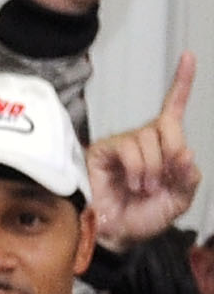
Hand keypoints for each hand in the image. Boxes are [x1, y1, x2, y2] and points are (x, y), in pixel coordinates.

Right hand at [89, 52, 200, 249]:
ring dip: (153, 168)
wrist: (117, 236)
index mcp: (164, 148)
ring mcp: (122, 145)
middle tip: (166, 177)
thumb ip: (189, 178)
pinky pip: (129, 147)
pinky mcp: (103, 151)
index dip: (182, 83)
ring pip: (148, 138)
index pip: (173, 109)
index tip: (190, 56)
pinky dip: (138, 167)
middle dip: (172, 150)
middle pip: (166, 125)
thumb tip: (186, 153)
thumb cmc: (143, 218)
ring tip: (145, 188)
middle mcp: (143, 141)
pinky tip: (134, 183)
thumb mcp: (178, 201)